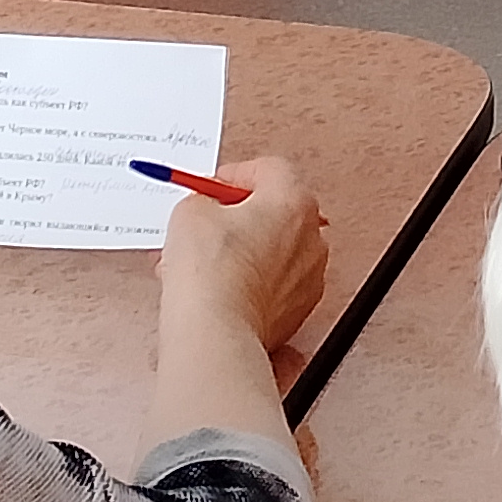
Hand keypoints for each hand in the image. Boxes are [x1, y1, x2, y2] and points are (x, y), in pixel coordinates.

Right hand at [160, 151, 328, 385]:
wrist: (217, 331)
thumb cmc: (211, 273)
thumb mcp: (191, 212)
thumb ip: (204, 201)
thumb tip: (204, 209)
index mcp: (293, 202)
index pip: (269, 170)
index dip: (234, 176)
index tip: (213, 189)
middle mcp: (311, 237)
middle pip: (275, 211)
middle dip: (238, 216)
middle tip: (207, 224)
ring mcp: (308, 277)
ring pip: (273, 251)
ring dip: (242, 251)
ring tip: (203, 264)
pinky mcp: (298, 310)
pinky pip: (273, 284)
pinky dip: (250, 283)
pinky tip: (218, 290)